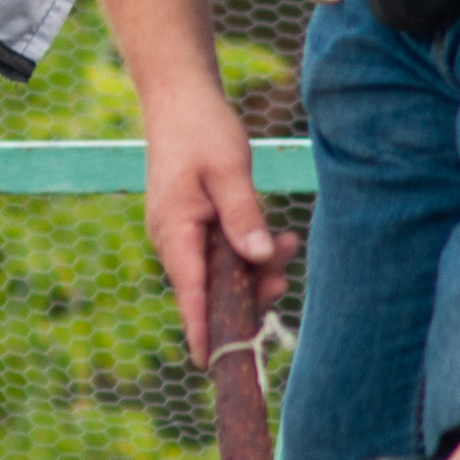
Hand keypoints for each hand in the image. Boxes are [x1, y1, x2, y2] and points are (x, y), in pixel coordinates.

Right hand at [142, 84, 298, 366]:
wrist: (179, 97)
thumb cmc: (201, 130)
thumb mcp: (230, 170)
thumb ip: (244, 216)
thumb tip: (259, 260)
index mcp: (174, 228)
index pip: (189, 290)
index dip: (201, 327)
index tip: (209, 362)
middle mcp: (171, 237)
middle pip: (207, 288)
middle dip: (248, 291)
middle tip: (284, 274)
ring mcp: (179, 232)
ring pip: (217, 271)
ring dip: (253, 268)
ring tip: (288, 245)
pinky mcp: (191, 224)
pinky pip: (219, 253)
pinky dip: (245, 251)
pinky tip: (273, 238)